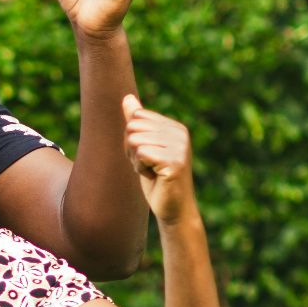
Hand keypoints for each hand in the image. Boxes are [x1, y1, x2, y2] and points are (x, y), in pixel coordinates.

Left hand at [124, 94, 195, 224]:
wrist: (173, 209)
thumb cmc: (156, 179)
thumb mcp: (143, 147)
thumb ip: (136, 122)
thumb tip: (127, 97)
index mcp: (174, 127)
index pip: (136, 117)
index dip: (132, 138)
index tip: (146, 155)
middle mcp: (180, 133)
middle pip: (133, 127)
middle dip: (131, 149)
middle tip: (148, 165)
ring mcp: (179, 147)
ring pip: (134, 140)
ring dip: (136, 160)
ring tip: (152, 171)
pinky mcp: (175, 161)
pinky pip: (141, 153)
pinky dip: (140, 168)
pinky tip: (154, 177)